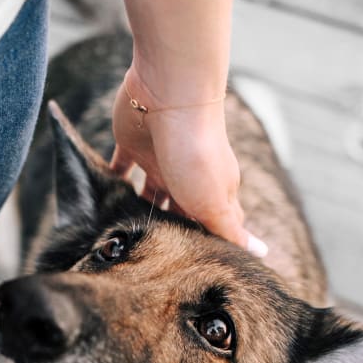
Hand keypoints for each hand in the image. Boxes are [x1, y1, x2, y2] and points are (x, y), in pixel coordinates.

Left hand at [110, 69, 266, 256]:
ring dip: (139, 211)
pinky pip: (120, 168)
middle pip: (178, 210)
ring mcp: (160, 159)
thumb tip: (261, 252)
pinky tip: (101, 202)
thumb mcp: (215, 202)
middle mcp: (187, 175)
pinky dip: (112, 183)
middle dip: (168, 231)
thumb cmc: (197, 152)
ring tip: (124, 238)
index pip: (213, 222)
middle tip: (150, 259)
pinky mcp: (133, 145)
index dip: (206, 243)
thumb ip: (230, 230)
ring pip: (149, 193)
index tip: (191, 268)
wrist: (170, 94)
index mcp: (213, 188)